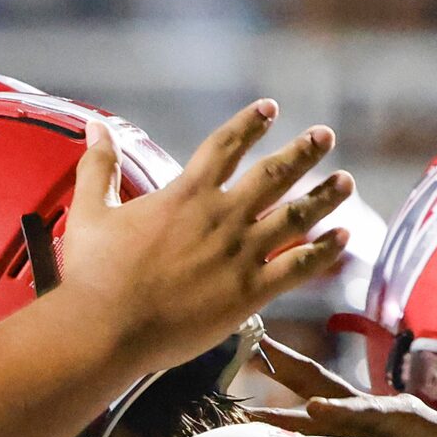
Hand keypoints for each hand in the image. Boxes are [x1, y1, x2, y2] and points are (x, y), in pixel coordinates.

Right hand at [59, 104, 354, 376]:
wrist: (106, 328)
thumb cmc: (93, 275)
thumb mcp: (90, 212)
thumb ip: (99, 168)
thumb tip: (94, 128)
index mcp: (186, 193)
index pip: (226, 145)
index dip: (250, 123)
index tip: (270, 108)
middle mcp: (220, 217)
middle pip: (273, 174)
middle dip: (302, 152)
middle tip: (325, 135)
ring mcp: (239, 254)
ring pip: (295, 216)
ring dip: (324, 196)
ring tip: (346, 181)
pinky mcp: (248, 292)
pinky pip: (297, 267)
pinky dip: (322, 252)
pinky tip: (344, 238)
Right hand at [249, 340, 436, 436]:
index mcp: (406, 415)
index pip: (370, 410)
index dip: (343, 410)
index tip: (314, 410)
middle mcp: (374, 412)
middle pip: (327, 386)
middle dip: (292, 368)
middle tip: (255, 344)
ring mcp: (356, 426)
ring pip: (308, 408)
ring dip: (274, 402)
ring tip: (232, 399)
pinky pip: (308, 435)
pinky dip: (278, 431)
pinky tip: (248, 432)